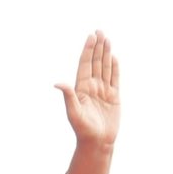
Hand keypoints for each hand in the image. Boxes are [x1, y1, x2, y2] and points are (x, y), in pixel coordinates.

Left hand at [55, 31, 119, 150]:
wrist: (97, 142)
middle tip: (100, 31)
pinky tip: (114, 57)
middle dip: (98, 47)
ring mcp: (103, 91)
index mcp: (81, 88)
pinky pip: (115, 79)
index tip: (91, 36)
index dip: (88, 50)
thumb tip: (57, 83)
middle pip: (95, 62)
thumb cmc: (83, 129)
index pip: (85, 64)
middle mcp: (92, 87)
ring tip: (108, 39)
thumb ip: (68, 96)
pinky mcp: (114, 97)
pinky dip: (115, 68)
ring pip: (105, 68)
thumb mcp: (73, 113)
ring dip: (106, 53)